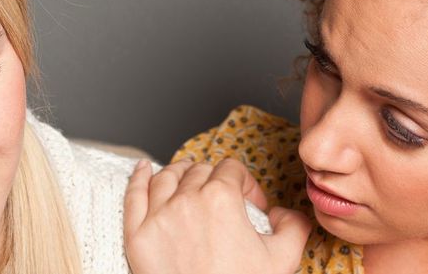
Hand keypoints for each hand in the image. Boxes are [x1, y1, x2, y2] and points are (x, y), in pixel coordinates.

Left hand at [124, 158, 310, 273]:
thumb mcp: (282, 259)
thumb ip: (293, 226)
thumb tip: (281, 212)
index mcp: (221, 199)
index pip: (232, 169)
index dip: (246, 183)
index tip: (250, 203)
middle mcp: (187, 200)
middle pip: (199, 171)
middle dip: (214, 179)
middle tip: (222, 199)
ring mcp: (158, 217)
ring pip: (167, 177)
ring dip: (179, 173)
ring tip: (186, 176)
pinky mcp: (137, 236)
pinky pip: (133, 196)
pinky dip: (138, 178)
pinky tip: (143, 168)